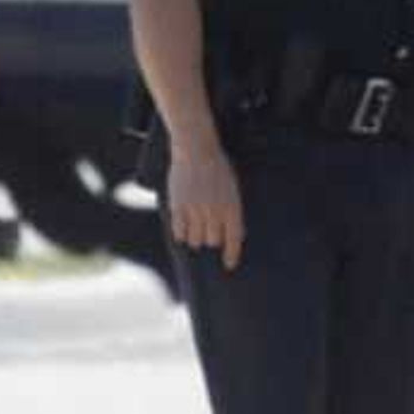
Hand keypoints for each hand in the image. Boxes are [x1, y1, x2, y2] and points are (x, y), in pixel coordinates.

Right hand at [166, 134, 245, 271]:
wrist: (196, 149)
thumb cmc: (217, 167)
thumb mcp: (232, 189)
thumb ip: (232, 212)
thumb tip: (235, 236)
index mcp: (232, 206)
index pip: (234, 239)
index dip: (232, 255)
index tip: (229, 265)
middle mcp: (215, 211)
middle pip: (213, 241)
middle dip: (210, 237)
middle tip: (206, 226)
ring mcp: (196, 210)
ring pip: (196, 240)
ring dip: (195, 236)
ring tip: (194, 224)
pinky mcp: (179, 207)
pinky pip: (179, 233)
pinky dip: (181, 233)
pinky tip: (183, 224)